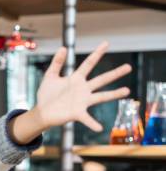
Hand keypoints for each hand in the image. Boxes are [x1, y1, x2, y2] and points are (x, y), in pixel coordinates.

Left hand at [8, 42, 131, 144]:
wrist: (42, 112)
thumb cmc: (47, 95)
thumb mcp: (50, 76)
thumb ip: (56, 63)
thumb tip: (63, 47)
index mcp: (76, 79)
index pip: (89, 64)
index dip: (97, 53)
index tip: (106, 43)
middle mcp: (83, 89)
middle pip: (101, 79)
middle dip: (114, 74)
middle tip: (128, 67)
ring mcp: (82, 101)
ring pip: (101, 97)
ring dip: (113, 94)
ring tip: (127, 90)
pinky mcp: (77, 113)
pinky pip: (87, 119)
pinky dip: (93, 123)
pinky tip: (100, 128)